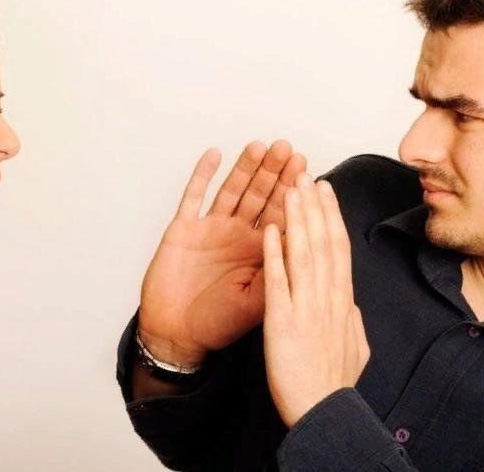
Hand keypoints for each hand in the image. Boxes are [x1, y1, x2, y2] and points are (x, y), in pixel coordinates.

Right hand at [138, 140, 306, 366]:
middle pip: (259, 196)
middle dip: (274, 173)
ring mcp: (210, 229)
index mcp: (258, 252)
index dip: (293, 193)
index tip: (307, 172)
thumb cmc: (216, 323)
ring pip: (231, 190)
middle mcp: (236, 235)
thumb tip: (305, 251)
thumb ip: (278, 275)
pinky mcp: (184, 228)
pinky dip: (202, 175)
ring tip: (261, 148)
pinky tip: (215, 156)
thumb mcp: (257, 304)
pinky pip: (193, 196)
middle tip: (289, 151)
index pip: (280, 215)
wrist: (176, 335)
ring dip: (245, 168)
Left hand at [263, 174, 369, 427]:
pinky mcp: (282, 321)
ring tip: (290, 188)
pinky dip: (274, 253)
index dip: (331, 216)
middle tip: (305, 174)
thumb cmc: (334, 385)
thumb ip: (352, 319)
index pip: (338, 248)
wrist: (324, 414)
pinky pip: (277, 281)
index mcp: (343, 302)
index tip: (325, 191)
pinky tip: (270, 229)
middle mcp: (328, 298)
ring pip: (303, 252)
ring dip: (297, 218)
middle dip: (314, 205)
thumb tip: (352, 302)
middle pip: (322, 241)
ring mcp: (306, 307)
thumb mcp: (355, 346)